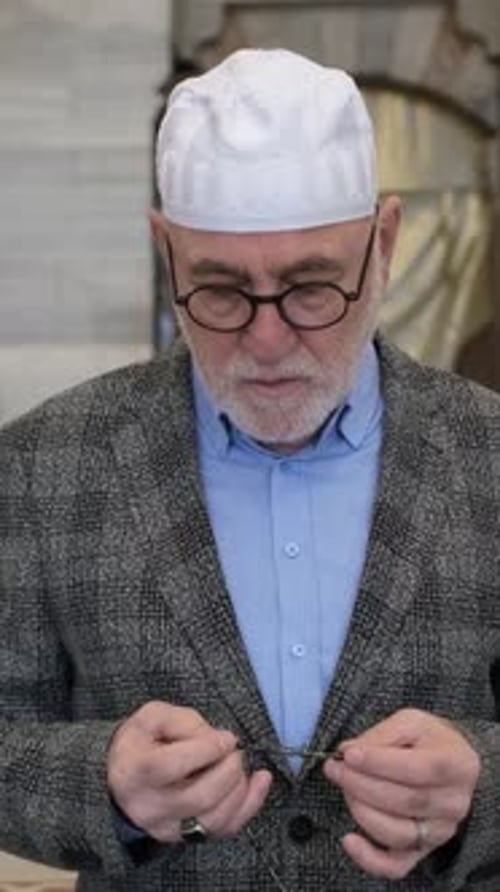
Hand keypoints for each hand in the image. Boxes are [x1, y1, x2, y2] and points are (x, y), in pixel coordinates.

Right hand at [107, 701, 271, 842]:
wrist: (122, 778)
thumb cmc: (141, 742)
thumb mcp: (154, 716)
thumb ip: (184, 722)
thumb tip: (217, 738)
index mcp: (135, 771)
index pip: (171, 766)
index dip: (206, 750)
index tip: (227, 737)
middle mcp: (150, 806)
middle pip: (199, 797)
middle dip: (228, 770)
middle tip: (235, 751)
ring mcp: (167, 828)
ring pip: (213, 820)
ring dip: (239, 789)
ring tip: (242, 765)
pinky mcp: (185, 838)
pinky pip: (223, 830)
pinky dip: (249, 806)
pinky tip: (259, 782)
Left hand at [323, 708, 479, 880]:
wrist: (451, 764)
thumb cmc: (428, 740)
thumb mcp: (411, 722)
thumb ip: (381, 734)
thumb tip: (348, 752)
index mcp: (457, 765)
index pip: (418, 769)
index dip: (379, 763)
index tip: (348, 754)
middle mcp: (454, 803)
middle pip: (404, 801)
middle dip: (361, 784)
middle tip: (335, 768)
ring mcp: (440, 831)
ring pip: (398, 833)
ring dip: (361, 811)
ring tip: (344, 788)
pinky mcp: (423, 850)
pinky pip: (396, 865)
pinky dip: (370, 859)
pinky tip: (349, 840)